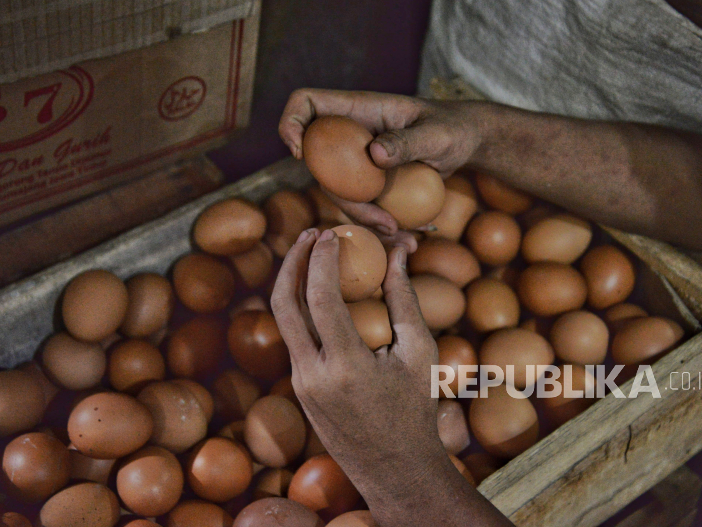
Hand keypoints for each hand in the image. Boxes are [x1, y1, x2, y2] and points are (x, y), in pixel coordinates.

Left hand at [270, 227, 447, 497]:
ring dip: (291, 281)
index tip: (332, 233)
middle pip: (283, 303)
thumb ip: (405, 299)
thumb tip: (399, 253)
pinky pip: (293, 338)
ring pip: (282, 320)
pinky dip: (300, 307)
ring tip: (309, 254)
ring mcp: (300, 383)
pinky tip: (317, 289)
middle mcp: (312, 375)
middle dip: (292, 261)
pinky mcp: (298, 388)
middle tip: (309, 233)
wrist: (393, 468)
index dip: (321, 258)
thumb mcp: (419, 352)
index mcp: (345, 366)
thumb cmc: (415, 409)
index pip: (320, 297)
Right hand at [278, 89, 490, 246]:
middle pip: (317, 163)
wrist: (464, 144)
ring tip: (402, 236)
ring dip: (364, 220)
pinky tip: (405, 237)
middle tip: (383, 221)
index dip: (292, 123)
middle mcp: (349, 134)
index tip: (301, 153)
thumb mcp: (436, 135)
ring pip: (339, 192)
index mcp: (357, 110)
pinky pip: (360, 204)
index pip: (306, 103)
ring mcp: (355, 159)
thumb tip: (374, 155)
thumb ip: (408, 142)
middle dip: (342, 198)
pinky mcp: (367, 181)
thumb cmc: (453, 128)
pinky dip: (378, 224)